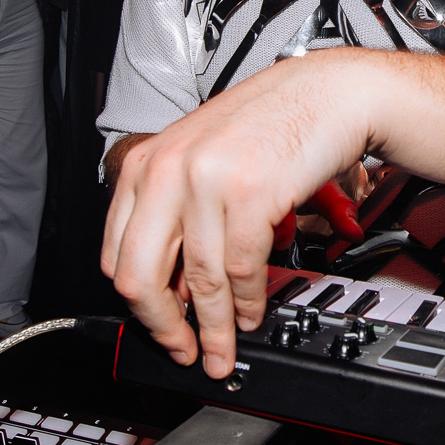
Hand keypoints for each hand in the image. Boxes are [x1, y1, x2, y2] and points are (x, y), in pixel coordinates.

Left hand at [103, 50, 374, 377]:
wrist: (327, 94)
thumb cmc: (270, 124)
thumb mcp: (202, 160)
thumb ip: (177, 214)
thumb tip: (172, 286)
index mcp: (146, 163)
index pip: (117, 254)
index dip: (138, 305)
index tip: (158, 327)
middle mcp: (167, 169)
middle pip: (141, 276)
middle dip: (163, 328)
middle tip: (183, 351)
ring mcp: (206, 180)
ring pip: (197, 281)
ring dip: (214, 327)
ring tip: (224, 346)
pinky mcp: (250, 192)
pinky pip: (241, 269)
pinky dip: (246, 303)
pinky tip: (250, 312)